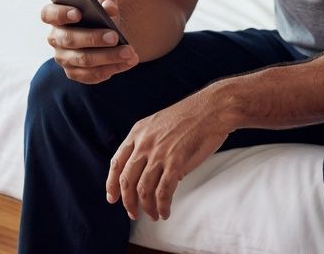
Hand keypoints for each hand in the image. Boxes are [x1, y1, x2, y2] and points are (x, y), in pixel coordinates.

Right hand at [42, 0, 138, 83]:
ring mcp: (64, 58)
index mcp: (56, 16)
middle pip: (69, 39)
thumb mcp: (104, 3)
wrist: (107, 34)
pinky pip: (91, 75)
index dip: (61, 14)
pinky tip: (127, 62)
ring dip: (108, 57)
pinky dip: (111, 69)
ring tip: (129, 52)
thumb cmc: (100, 15)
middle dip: (93, 38)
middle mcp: (56, 38)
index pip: (49, 14)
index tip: (78, 13)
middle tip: (115, 37)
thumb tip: (109, 7)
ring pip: (83, 60)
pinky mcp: (75, 73)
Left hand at [106, 89, 231, 220]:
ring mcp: (159, 153)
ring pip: (144, 190)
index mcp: (138, 132)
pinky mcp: (176, 162)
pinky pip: (163, 192)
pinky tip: (165, 212)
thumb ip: (148, 142)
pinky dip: (162, 206)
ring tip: (153, 215)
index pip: (116, 163)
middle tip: (133, 214)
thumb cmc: (191, 116)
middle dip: (128, 202)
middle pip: (127, 180)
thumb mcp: (159, 123)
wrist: (212, 108)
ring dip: (146, 208)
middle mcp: (144, 144)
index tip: (112, 198)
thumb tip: (145, 169)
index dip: (111, 183)